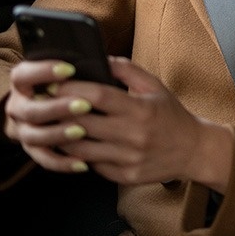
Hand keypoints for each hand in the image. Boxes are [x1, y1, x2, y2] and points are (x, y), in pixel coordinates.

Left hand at [3, 56, 233, 188]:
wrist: (193, 151)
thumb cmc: (170, 114)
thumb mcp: (154, 86)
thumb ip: (126, 70)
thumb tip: (98, 58)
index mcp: (140, 109)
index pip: (98, 96)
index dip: (72, 89)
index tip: (54, 84)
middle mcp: (133, 136)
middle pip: (83, 124)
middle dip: (57, 113)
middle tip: (41, 104)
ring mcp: (128, 159)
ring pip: (81, 150)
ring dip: (61, 137)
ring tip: (50, 125)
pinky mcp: (124, 177)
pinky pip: (92, 165)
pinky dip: (78, 155)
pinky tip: (71, 145)